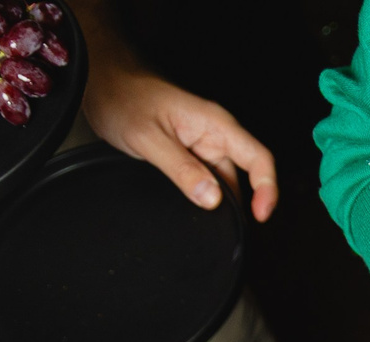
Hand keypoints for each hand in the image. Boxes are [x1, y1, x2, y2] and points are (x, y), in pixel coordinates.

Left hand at [83, 67, 277, 220]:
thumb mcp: (149, 137)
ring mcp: (201, 145)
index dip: (267, 190)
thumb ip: (181, 169)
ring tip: (206, 224)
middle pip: (245, 175)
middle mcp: (214, 134)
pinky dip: (204, 197)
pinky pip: (205, 180)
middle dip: (242, 205)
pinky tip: (192, 210)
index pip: (258, 158)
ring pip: (223, 181)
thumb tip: (212, 199)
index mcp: (214, 124)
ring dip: (220, 203)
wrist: (102, 82)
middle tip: (227, 232)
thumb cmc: (123, 98)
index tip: (260, 216)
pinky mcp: (188, 154)